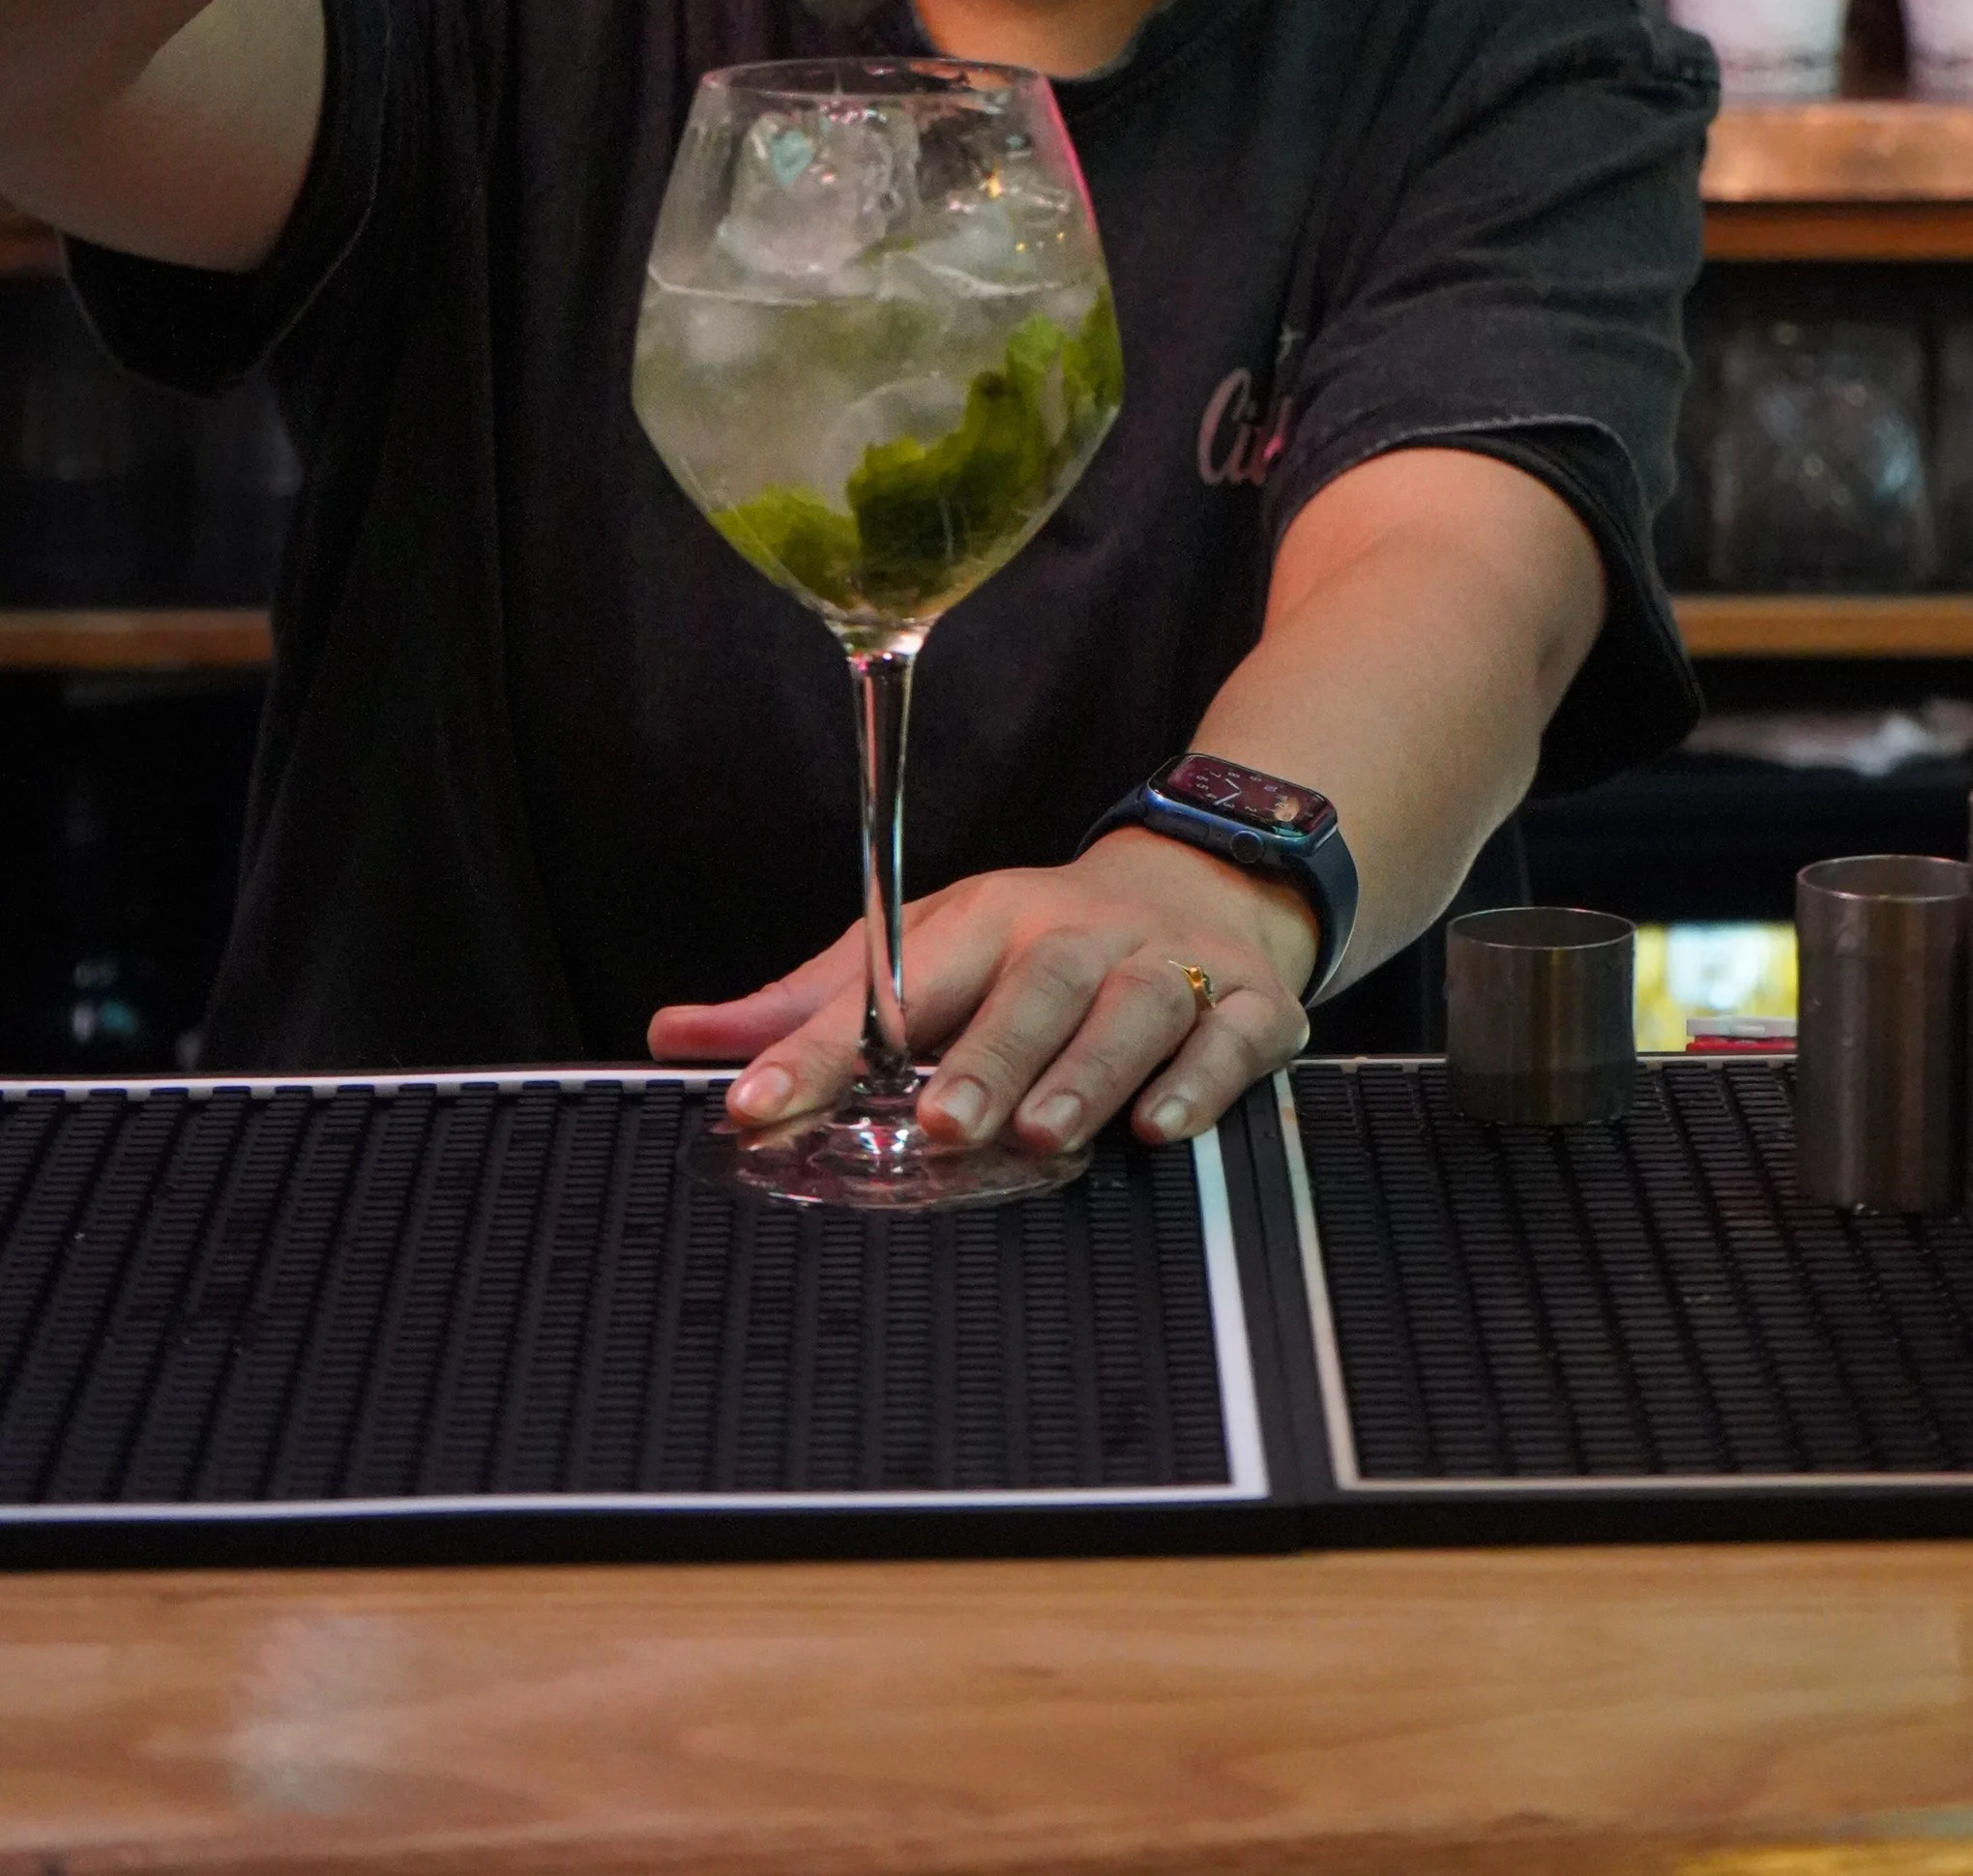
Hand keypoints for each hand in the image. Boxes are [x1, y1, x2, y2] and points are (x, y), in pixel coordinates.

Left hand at [648, 832, 1317, 1155]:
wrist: (1206, 883)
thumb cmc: (1039, 938)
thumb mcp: (930, 945)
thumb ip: (811, 1003)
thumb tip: (675, 1034)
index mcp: (988, 920)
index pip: (900, 977)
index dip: (825, 1042)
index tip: (759, 1102)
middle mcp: (1077, 935)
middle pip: (1032, 985)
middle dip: (987, 1055)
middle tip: (940, 1125)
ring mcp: (1169, 967)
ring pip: (1130, 1009)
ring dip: (1086, 1071)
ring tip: (1044, 1134)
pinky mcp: (1251, 1005)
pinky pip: (1231, 1038)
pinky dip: (1200, 1081)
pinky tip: (1161, 1126)